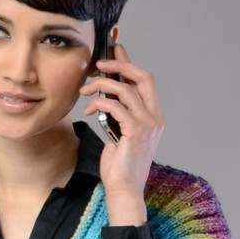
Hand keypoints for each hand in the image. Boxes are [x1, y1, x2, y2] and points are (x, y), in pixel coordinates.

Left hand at [79, 42, 165, 200]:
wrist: (124, 190)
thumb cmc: (120, 166)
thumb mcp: (119, 134)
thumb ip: (118, 115)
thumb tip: (106, 96)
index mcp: (154, 117)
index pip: (145, 80)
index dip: (129, 62)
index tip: (115, 48)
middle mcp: (154, 118)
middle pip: (142, 77)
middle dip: (119, 64)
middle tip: (98, 64)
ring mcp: (147, 125)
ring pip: (125, 90)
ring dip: (101, 85)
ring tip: (85, 90)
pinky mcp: (134, 132)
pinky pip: (115, 107)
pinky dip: (98, 103)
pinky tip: (88, 110)